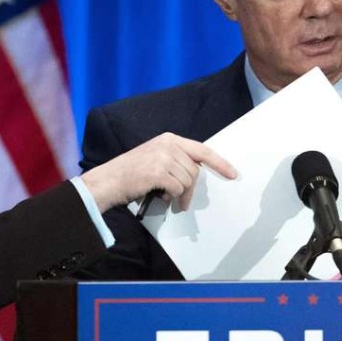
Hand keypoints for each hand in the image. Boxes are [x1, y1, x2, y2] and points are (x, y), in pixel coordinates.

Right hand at [81, 132, 236, 210]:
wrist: (108, 181)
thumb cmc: (132, 173)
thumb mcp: (156, 157)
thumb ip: (177, 160)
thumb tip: (196, 175)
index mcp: (169, 139)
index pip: (202, 150)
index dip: (220, 163)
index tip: (233, 174)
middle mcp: (168, 144)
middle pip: (195, 170)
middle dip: (191, 189)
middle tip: (182, 202)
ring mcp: (163, 157)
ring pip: (188, 181)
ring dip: (180, 194)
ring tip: (165, 196)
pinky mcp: (158, 171)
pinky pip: (177, 189)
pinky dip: (171, 196)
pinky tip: (159, 196)